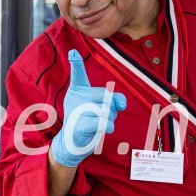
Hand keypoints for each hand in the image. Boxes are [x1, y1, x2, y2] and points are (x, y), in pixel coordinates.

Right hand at [50, 50, 126, 167]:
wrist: (73, 143)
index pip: (78, 75)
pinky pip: (106, 123)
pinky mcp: (81, 126)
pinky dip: (108, 128)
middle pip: (107, 96)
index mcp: (78, 90)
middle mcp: (76, 98)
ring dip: (109, 119)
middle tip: (99, 116)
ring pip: (108, 111)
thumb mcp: (101, 105)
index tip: (73, 52)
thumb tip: (122, 103)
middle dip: (110, 108)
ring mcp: (77, 112)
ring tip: (96, 124)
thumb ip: (114, 98)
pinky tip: (100, 130)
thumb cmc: (89, 120)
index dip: (76, 64)